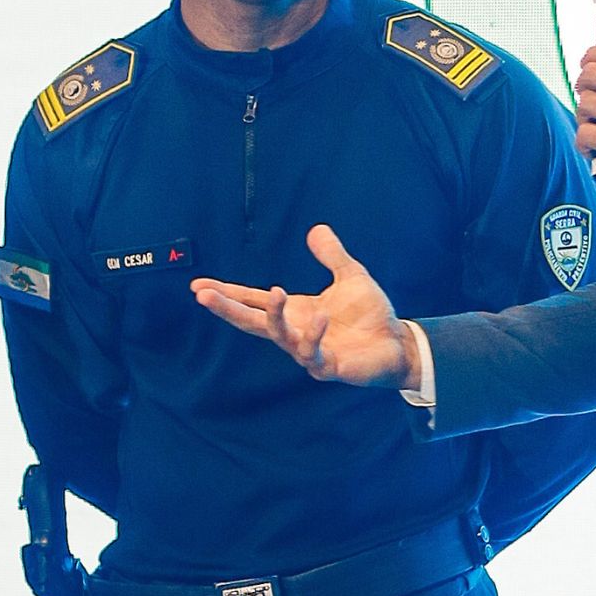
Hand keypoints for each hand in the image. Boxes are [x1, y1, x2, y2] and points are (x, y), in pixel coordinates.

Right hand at [191, 224, 419, 389]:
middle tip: (202, 296)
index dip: (227, 293)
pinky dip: (314, 336)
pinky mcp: (328, 367)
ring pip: (280, 337)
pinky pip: (314, 354)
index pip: (253, 301)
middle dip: (227, 309)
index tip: (198, 286)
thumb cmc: (371, 314)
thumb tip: (316, 229)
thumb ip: (332, 255)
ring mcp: (309, 351)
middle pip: (252, 321)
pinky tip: (320, 318)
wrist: (397, 343)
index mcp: (295, 311)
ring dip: (274, 317)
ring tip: (275, 293)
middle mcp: (295, 331)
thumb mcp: (351, 276)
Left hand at [575, 43, 595, 204]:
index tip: (588, 62)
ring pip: (587, 103)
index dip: (594, 55)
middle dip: (583, 84)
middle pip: (594, 73)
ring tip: (591, 124)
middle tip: (586, 95)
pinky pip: (588, 134)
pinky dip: (584, 141)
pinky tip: (591, 147)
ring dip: (583, 114)